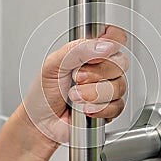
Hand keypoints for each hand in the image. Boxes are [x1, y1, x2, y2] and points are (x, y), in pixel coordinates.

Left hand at [22, 25, 128, 143]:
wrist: (39, 124)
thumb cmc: (43, 93)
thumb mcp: (53, 64)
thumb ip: (78, 50)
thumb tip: (105, 46)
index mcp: (88, 52)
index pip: (115, 37)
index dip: (112, 42)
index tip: (96, 54)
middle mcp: (101, 69)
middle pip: (120, 63)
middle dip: (96, 73)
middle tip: (76, 78)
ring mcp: (106, 89)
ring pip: (119, 86)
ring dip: (94, 94)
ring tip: (75, 97)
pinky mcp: (109, 109)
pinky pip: (117, 106)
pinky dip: (99, 109)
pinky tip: (85, 109)